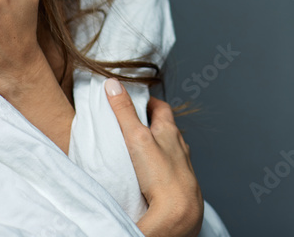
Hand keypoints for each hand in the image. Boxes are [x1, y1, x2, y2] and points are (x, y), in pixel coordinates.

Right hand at [104, 78, 202, 236]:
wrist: (178, 210)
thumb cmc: (160, 173)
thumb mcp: (136, 137)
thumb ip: (124, 111)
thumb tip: (112, 84)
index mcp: (170, 130)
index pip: (161, 107)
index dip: (149, 102)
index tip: (136, 100)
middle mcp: (179, 145)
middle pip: (165, 128)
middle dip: (150, 124)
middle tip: (131, 124)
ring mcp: (180, 165)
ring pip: (167, 149)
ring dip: (154, 146)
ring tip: (136, 150)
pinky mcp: (177, 183)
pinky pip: (167, 168)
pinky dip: (157, 166)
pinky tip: (148, 174)